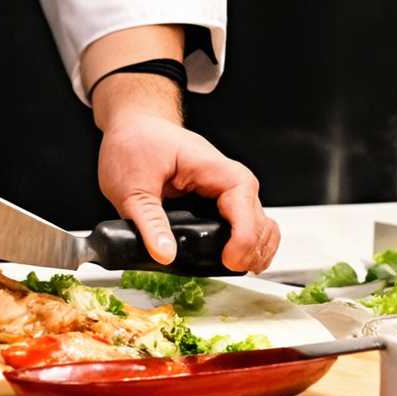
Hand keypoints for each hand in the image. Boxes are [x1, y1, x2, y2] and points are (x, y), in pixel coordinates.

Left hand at [94, 75, 279, 271]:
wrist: (137, 126)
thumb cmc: (138, 143)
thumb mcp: (132, 186)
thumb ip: (149, 222)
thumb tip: (165, 254)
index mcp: (219, 172)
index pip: (246, 215)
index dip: (242, 244)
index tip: (226, 262)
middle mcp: (233, 183)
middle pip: (262, 225)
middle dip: (251, 253)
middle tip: (226, 269)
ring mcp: (233, 194)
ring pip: (264, 228)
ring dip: (256, 252)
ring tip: (235, 268)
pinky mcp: (226, 204)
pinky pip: (252, 227)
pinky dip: (250, 246)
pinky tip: (237, 260)